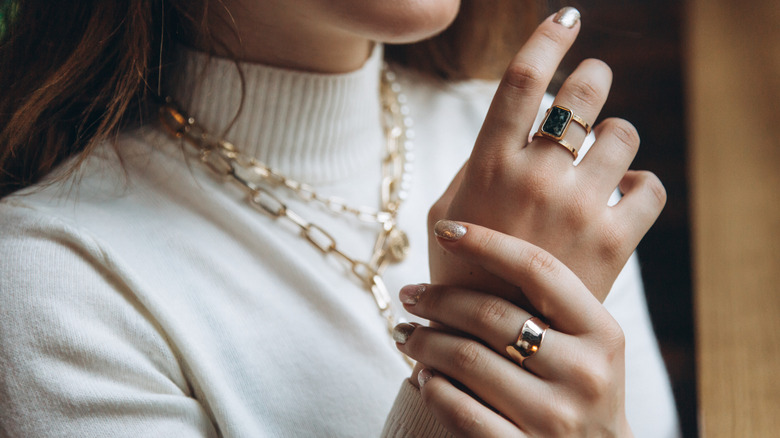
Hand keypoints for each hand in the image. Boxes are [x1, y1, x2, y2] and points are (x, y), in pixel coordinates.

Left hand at [396, 222, 633, 436]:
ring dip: (424, 342)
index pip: (539, 268)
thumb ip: (550, 303)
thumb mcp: (590, 344)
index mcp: (603, 333)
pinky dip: (432, 387)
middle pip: (491, 314)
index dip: (487, 241)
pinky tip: (423, 376)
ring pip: (467, 360)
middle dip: (437, 299)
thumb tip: (474, 244)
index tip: (445, 230)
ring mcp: (554, 418)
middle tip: (410, 294)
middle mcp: (584, 373)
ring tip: (406, 334)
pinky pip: (459, 410)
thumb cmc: (582, 389)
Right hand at [428, 8, 665, 302]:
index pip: (522, 79)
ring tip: (603, 152)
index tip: (566, 17)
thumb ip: (477, 164)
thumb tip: (512, 128)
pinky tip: (625, 189)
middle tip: (592, 81)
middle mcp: (536, 177)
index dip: (548, 37)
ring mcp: (579, 208)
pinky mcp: (614, 241)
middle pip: (583, 93)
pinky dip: (642, 182)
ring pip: (622, 134)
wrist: (491, 341)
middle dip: (593, 76)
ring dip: (615, 134)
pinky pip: (651, 186)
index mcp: (490, 164)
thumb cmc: (461, 271)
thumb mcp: (447, 210)